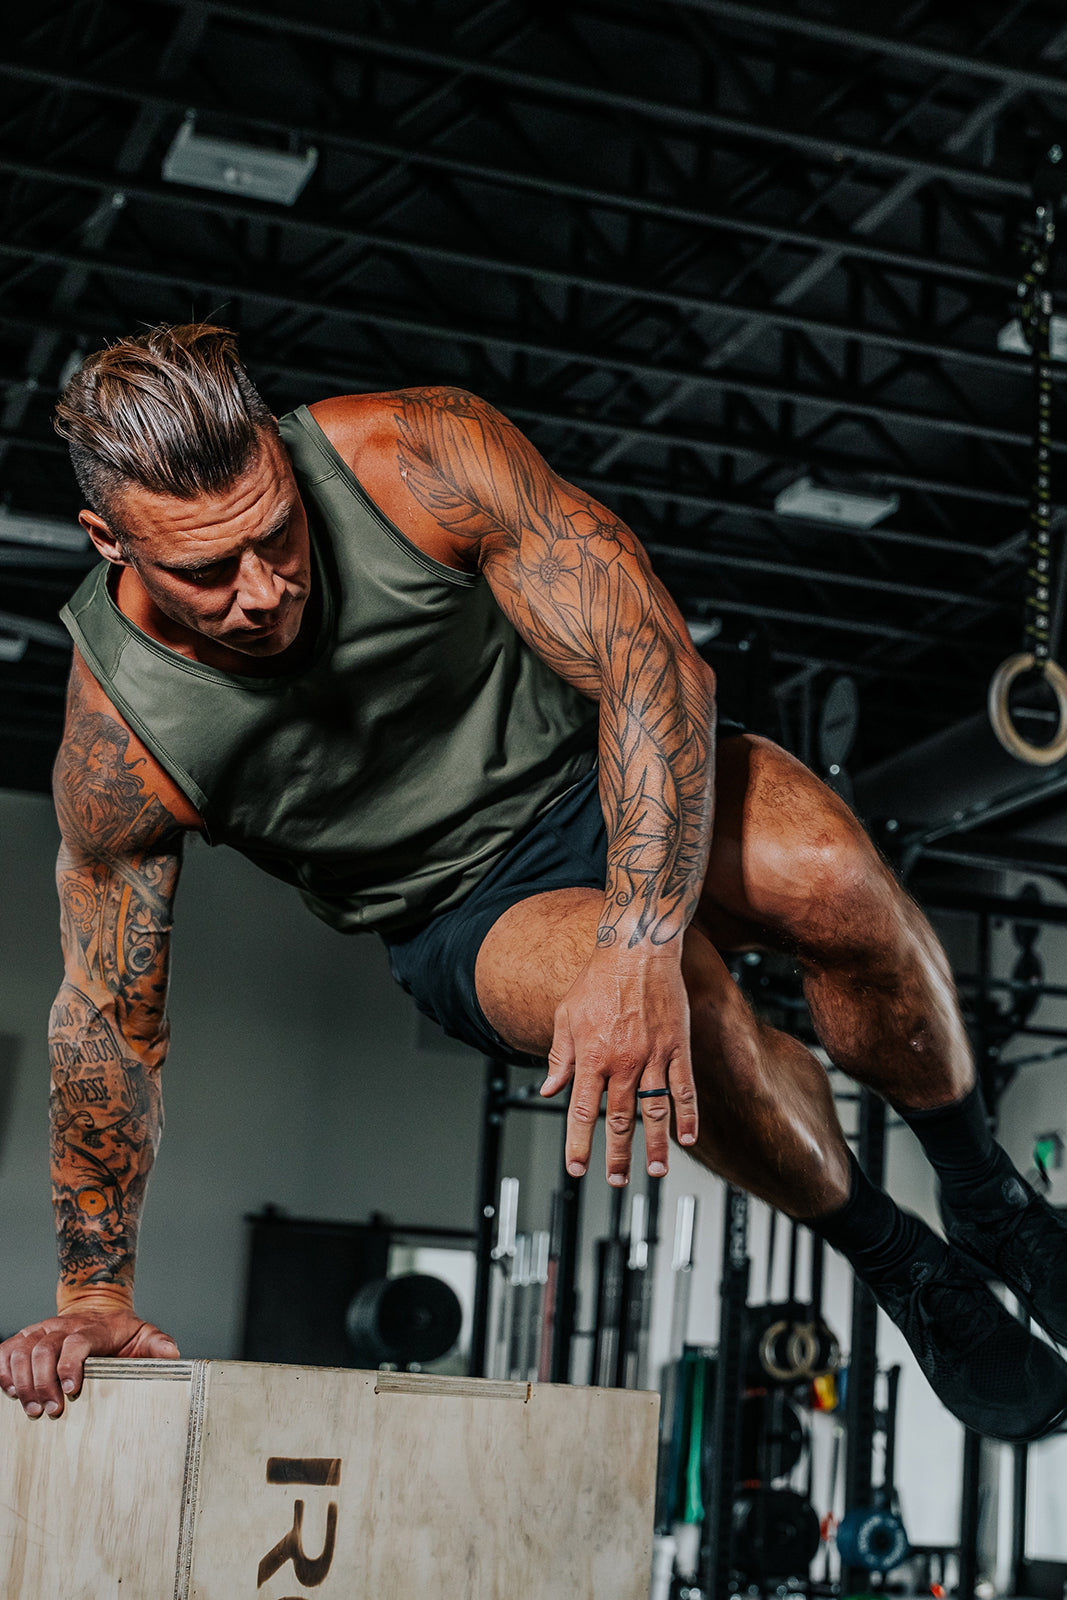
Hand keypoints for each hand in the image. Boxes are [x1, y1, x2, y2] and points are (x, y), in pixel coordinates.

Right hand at [0, 1288, 179, 1418]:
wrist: (97, 1309)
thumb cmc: (119, 1331)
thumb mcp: (143, 1334)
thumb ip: (157, 1344)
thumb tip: (172, 1355)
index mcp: (93, 1328)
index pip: (78, 1341)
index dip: (70, 1365)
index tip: (70, 1391)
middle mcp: (62, 1326)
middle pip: (44, 1349)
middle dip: (43, 1383)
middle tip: (49, 1412)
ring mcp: (41, 1331)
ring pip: (21, 1350)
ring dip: (22, 1381)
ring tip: (30, 1409)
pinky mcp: (25, 1338)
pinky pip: (4, 1350)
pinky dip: (1, 1370)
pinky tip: (8, 1391)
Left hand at [540, 945, 698, 1184]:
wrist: (636, 950)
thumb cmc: (598, 979)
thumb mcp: (566, 1017)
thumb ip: (559, 1057)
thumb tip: (548, 1089)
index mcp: (591, 1056)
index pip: (583, 1111)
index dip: (579, 1143)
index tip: (577, 1167)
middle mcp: (622, 1061)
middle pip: (619, 1120)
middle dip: (617, 1155)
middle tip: (617, 1180)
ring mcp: (653, 1056)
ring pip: (654, 1111)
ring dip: (654, 1146)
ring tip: (654, 1172)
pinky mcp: (677, 1047)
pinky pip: (684, 1088)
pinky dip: (687, 1115)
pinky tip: (688, 1137)